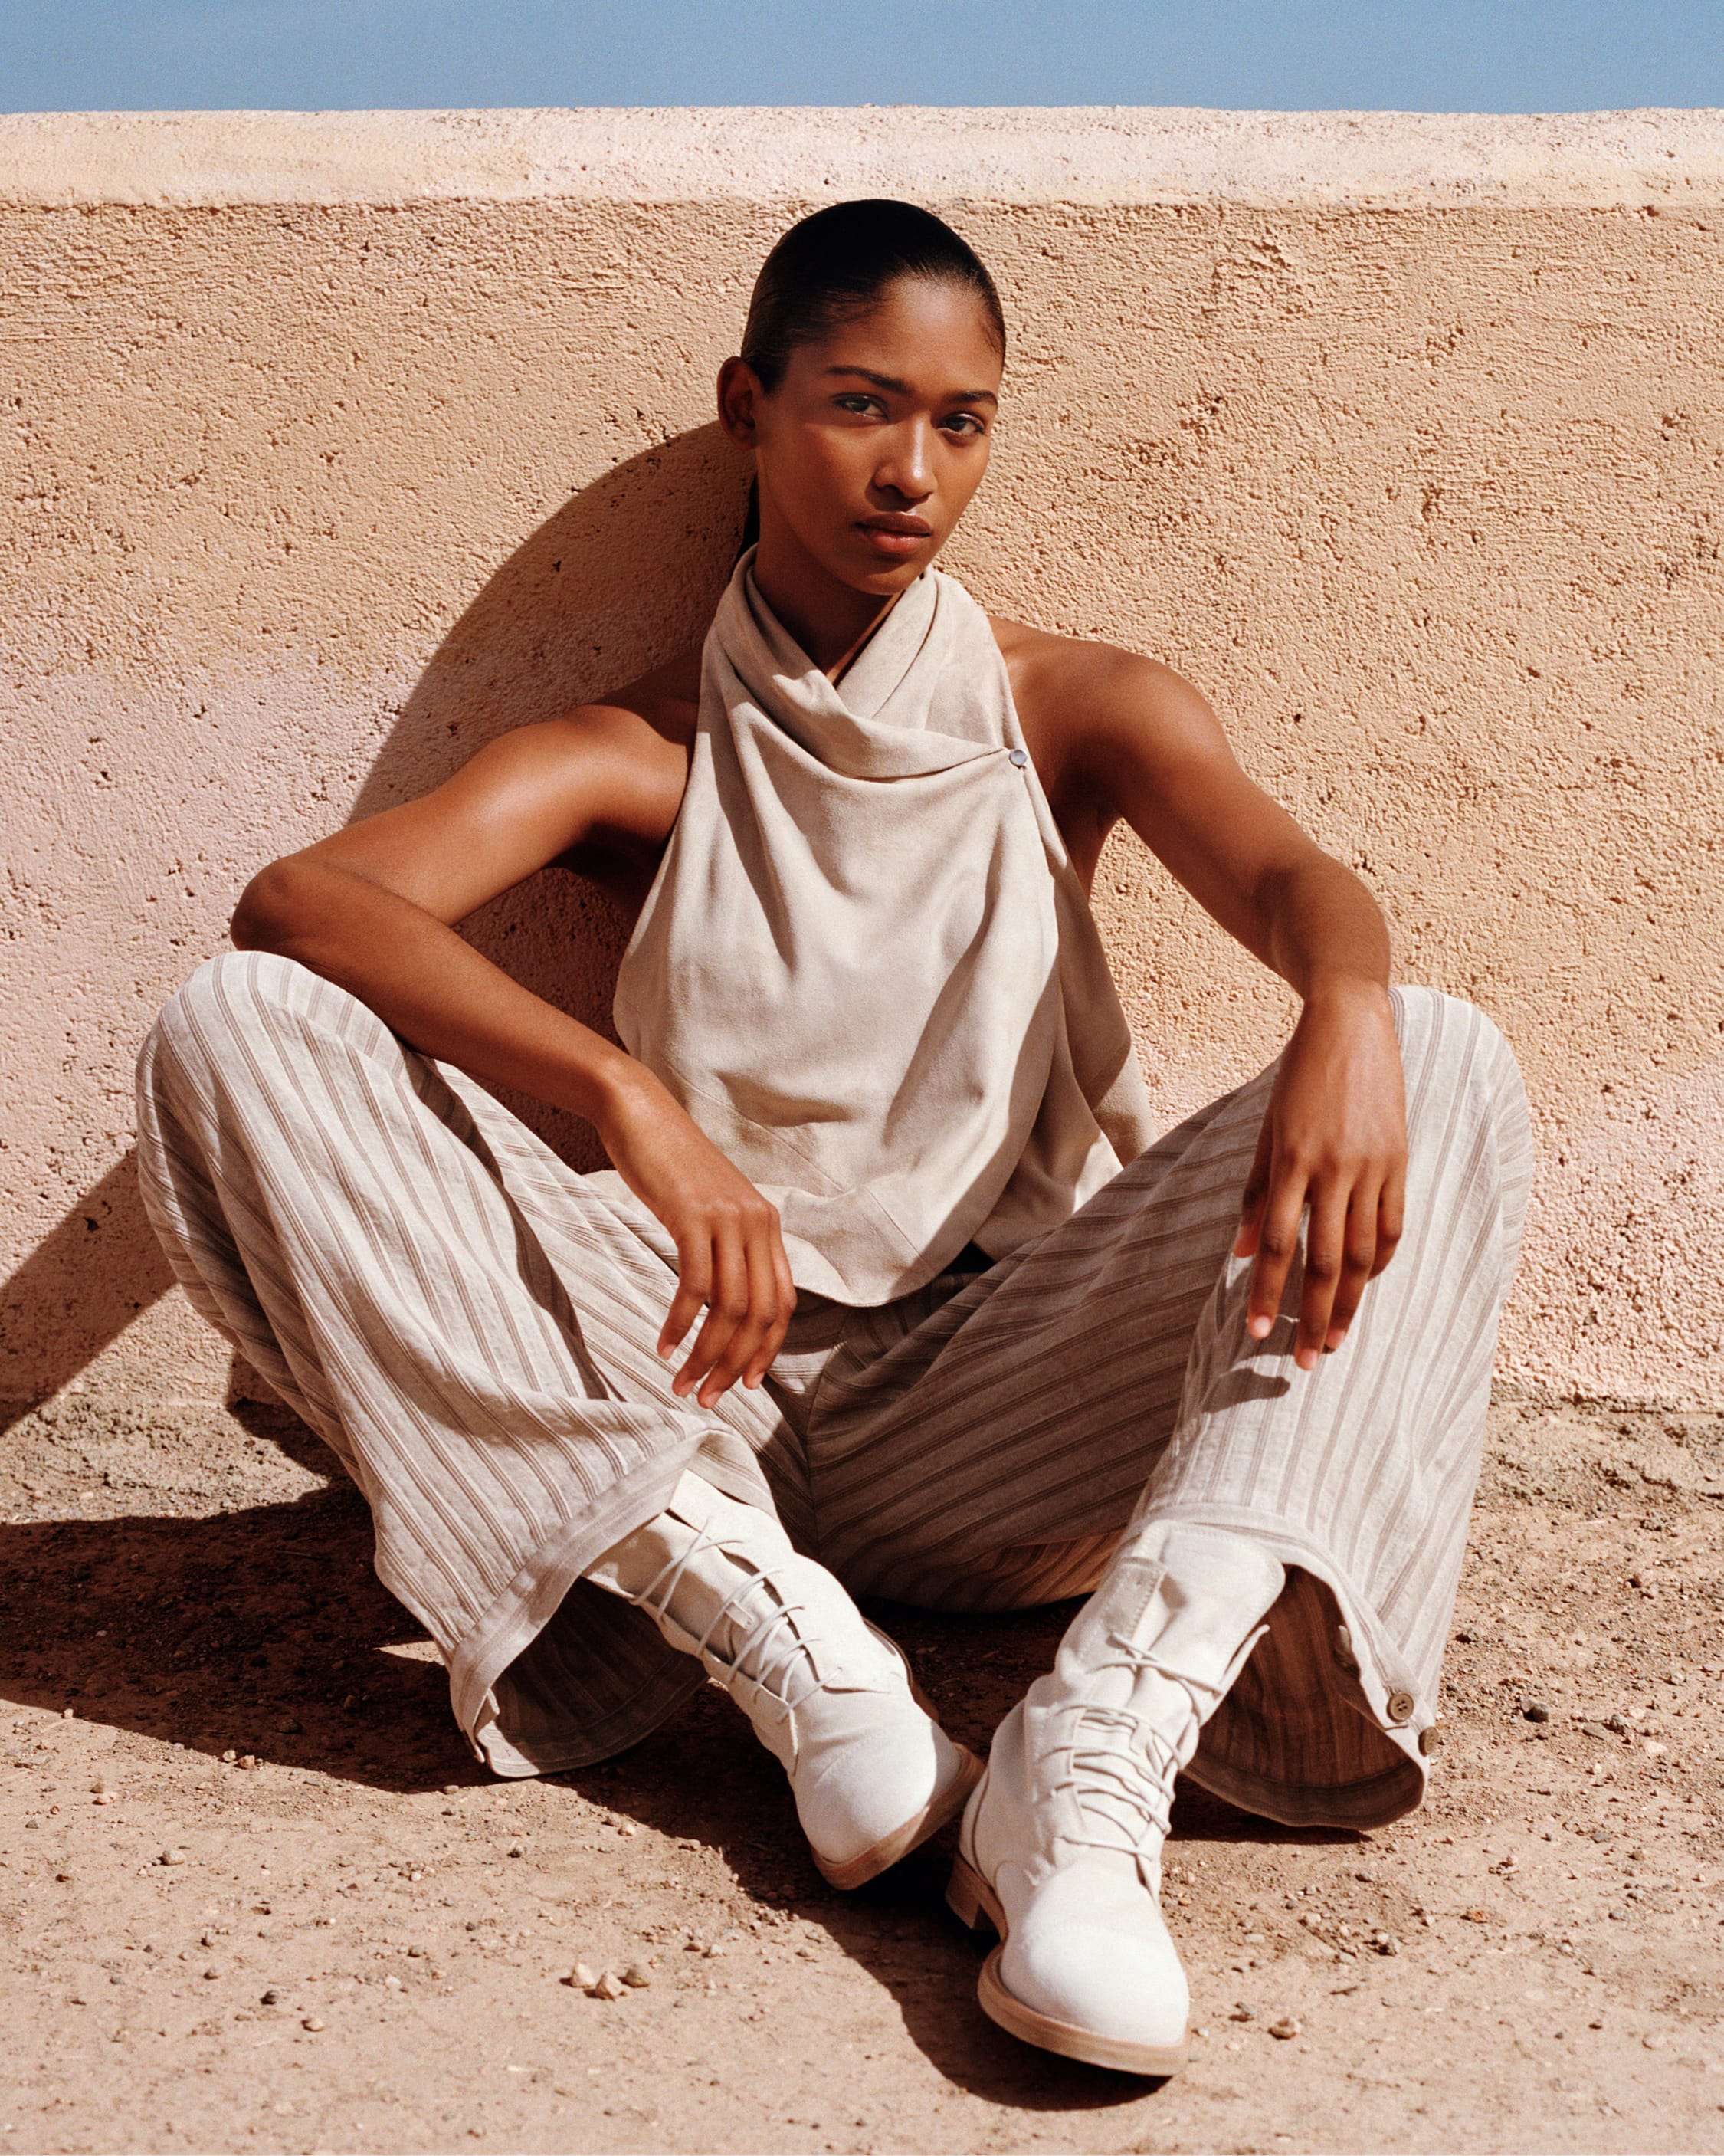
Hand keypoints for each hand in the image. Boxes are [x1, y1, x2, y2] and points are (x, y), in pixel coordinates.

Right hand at [594, 1063, 795, 1407]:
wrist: (641, 1113)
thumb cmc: (669, 1166)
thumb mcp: (709, 1208)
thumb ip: (725, 1247)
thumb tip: (725, 1300)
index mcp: (767, 1226)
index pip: (781, 1303)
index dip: (767, 1349)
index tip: (745, 1384)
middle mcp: (758, 1224)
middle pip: (759, 1314)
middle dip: (734, 1364)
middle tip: (708, 1398)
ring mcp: (728, 1219)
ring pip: (730, 1308)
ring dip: (707, 1355)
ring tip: (684, 1383)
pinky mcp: (694, 1216)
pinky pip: (695, 1286)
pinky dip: (680, 1323)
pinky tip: (664, 1346)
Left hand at [1232, 984, 1406, 1371]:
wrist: (1351, 1026)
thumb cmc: (1298, 1078)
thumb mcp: (1266, 1131)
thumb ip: (1254, 1193)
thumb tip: (1237, 1254)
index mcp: (1291, 1161)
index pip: (1275, 1245)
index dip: (1267, 1293)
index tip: (1258, 1334)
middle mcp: (1334, 1170)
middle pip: (1325, 1261)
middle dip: (1314, 1316)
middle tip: (1305, 1361)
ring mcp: (1373, 1167)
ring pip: (1364, 1253)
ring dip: (1350, 1303)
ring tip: (1336, 1340)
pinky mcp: (1400, 1161)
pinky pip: (1393, 1225)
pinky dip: (1381, 1261)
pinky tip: (1367, 1286)